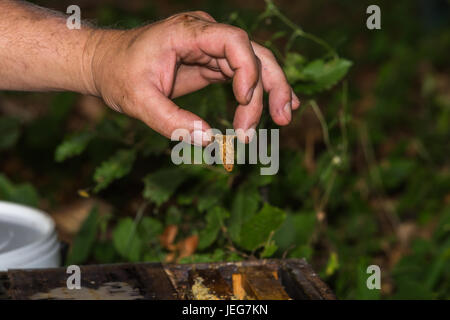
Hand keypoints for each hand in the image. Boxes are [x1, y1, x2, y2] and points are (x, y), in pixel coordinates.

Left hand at [87, 11, 299, 143]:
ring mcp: (210, 48)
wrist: (106, 63)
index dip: (248, 69)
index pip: (233, 40)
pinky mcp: (211, 63)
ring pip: (254, 64)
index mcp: (187, 32)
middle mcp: (205, 35)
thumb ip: (171, 121)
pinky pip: (243, 74)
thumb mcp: (138, 101)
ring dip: (271, 91)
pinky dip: (260, 91)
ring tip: (284, 119)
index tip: (242, 100)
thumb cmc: (118, 75)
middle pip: (253, 54)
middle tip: (280, 120)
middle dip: (270, 86)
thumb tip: (208, 140)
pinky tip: (277, 105)